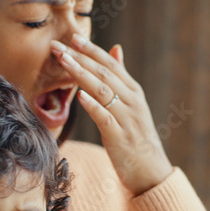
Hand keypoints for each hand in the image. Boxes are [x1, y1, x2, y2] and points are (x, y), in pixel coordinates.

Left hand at [50, 36, 173, 195]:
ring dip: (81, 74)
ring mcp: (127, 118)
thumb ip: (122, 77)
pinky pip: (105, 117)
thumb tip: (116, 48)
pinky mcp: (119, 137)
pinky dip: (93, 105)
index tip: (72, 37)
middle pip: (103, 73)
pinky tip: (80, 95)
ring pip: (102, 91)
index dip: (91, 50)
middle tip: (58, 46)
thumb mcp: (132, 104)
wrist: (152, 172)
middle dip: (79, 58)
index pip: (110, 64)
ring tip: (63, 62)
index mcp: (133, 91)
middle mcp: (131, 101)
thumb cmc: (137, 137)